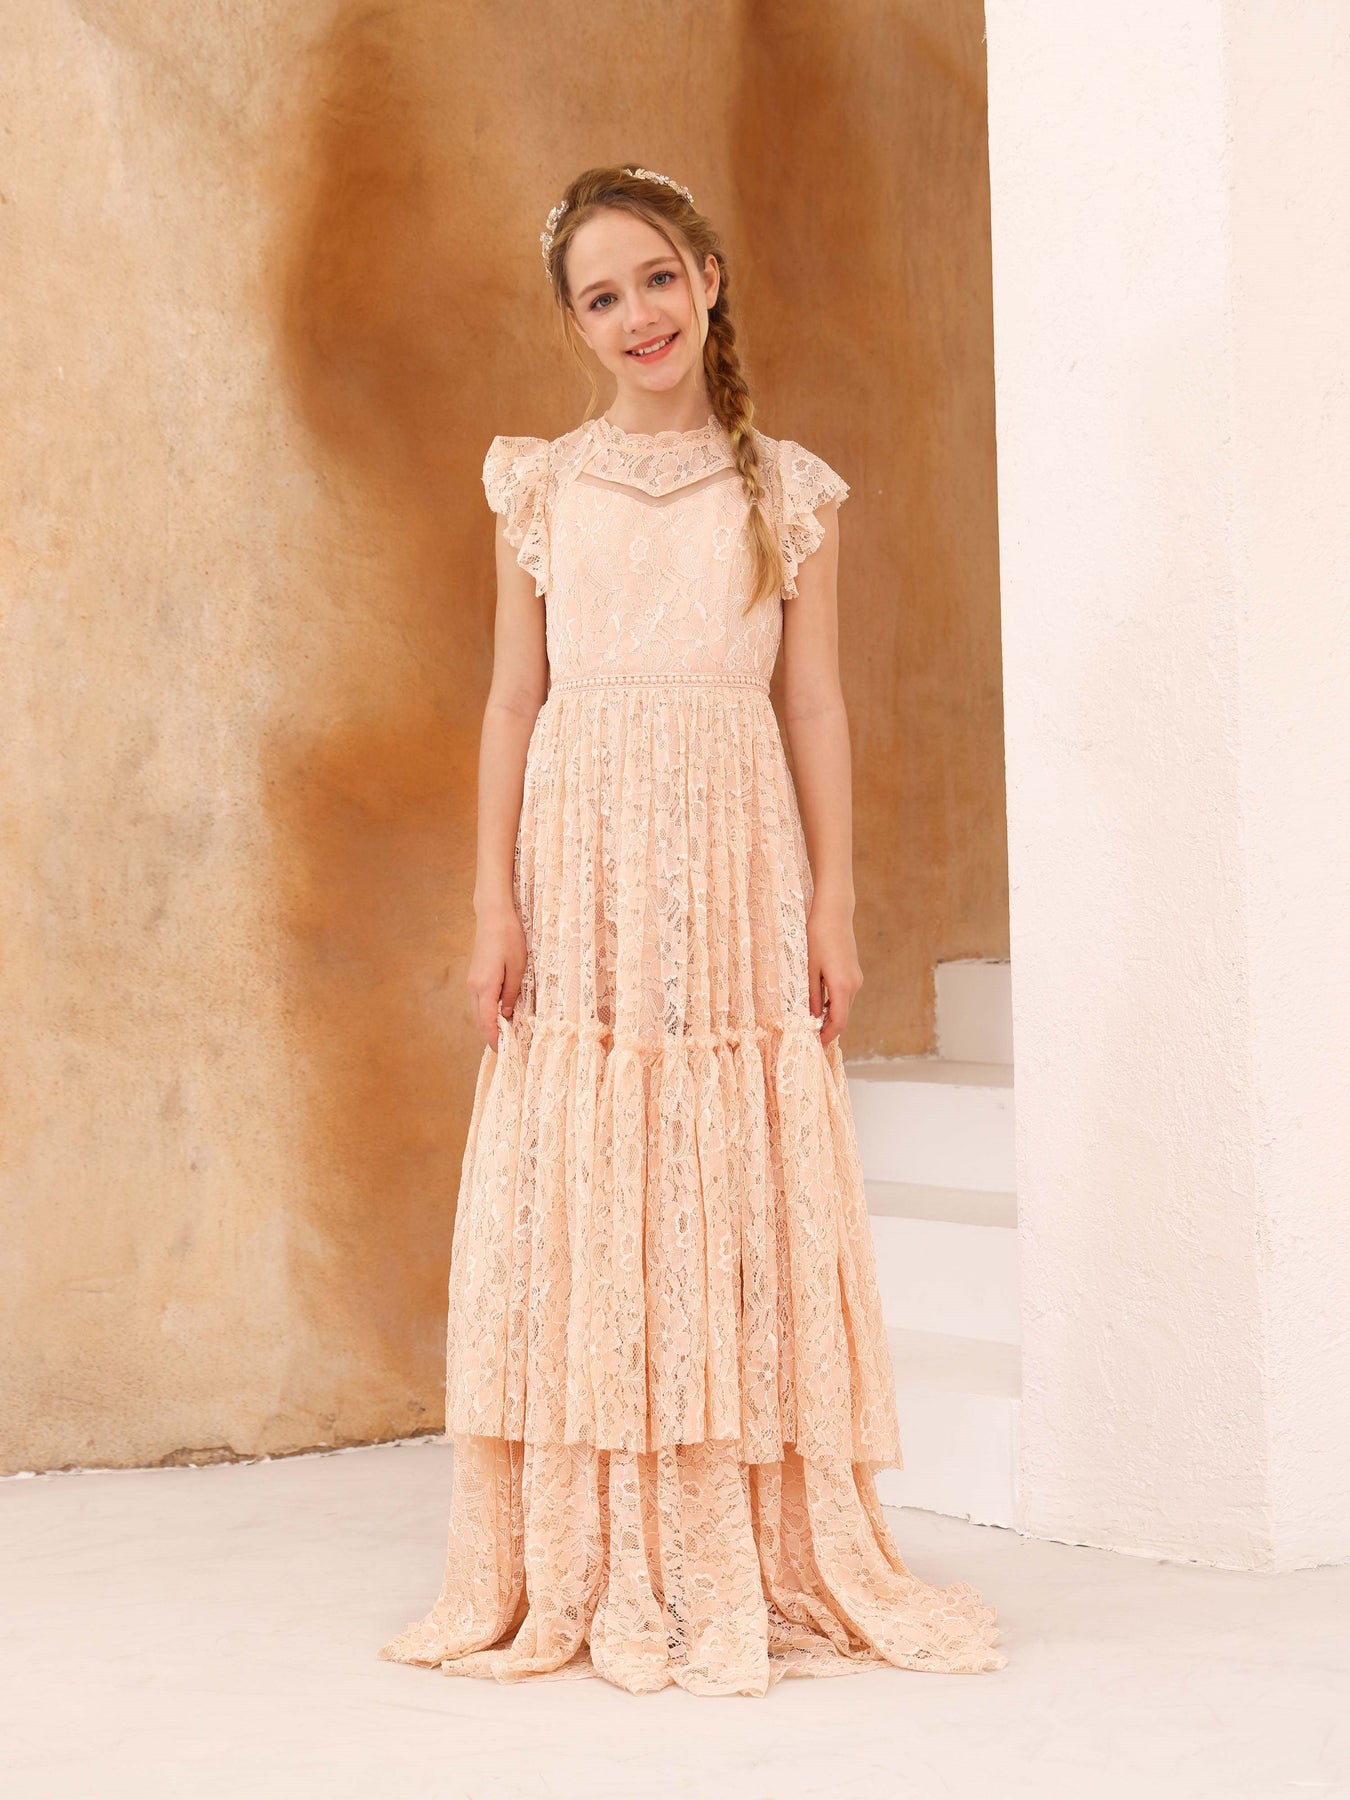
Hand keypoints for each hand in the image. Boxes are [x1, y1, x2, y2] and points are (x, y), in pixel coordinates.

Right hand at [467, 901, 527, 1051]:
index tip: (502, 1052)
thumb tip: (507, 1013)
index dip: (494, 1038)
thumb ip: (512, 993)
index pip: (487, 1021)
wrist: (493, 916)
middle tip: (506, 1047)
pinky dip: (487, 1011)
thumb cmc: (508, 939)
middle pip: (479, 1019)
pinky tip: (500, 1013)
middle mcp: (474, 987)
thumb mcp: (518, 968)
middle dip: (490, 1035)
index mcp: (485, 987)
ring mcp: (472, 981)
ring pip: (478, 1010)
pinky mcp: (475, 975)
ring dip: (488, 1023)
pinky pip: (479, 1000)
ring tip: (505, 1033)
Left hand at [806, 899, 862, 1048]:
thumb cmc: (818, 937)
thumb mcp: (810, 968)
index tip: (815, 1043)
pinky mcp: (854, 972)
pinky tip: (821, 1004)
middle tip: (811, 1036)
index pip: (839, 1022)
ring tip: (812, 1022)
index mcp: (842, 986)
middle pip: (843, 1017)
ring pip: (845, 1006)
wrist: (834, 913)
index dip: (828, 1036)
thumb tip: (813, 1016)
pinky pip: (846, 996)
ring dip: (831, 1017)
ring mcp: (856, 978)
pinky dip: (835, 1005)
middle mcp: (854, 985)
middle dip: (829, 1029)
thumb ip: (813, 995)